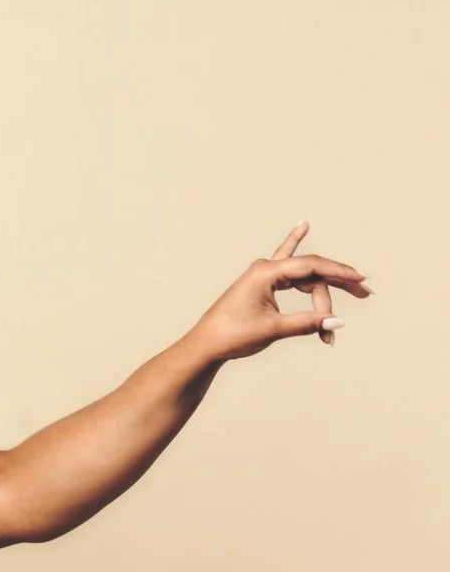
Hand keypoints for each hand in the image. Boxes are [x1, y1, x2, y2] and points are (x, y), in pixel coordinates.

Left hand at [183, 220, 371, 362]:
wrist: (204, 346)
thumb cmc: (232, 335)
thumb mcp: (272, 329)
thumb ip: (306, 324)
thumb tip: (337, 323)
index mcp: (265, 272)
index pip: (311, 266)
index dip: (339, 272)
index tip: (361, 281)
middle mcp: (265, 268)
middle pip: (311, 273)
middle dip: (338, 284)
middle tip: (366, 294)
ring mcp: (263, 275)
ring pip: (304, 279)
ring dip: (322, 297)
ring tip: (340, 313)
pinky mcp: (262, 285)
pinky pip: (288, 268)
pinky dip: (298, 251)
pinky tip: (303, 225)